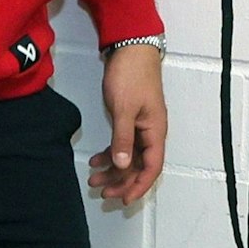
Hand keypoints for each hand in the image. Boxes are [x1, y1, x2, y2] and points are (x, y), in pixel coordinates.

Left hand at [88, 43, 165, 205]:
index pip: (152, 167)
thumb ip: (122, 138)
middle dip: (122, 181)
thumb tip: (122, 166)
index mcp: (155, 131)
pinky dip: (110, 154)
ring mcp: (140, 126)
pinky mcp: (130, 119)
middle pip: (140, 165)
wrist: (131, 48)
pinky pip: (123, 144)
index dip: (139, 185)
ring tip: (93, 179)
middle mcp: (151, 132)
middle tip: (102, 192)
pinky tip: (95, 159)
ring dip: (114, 169)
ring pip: (129, 156)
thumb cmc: (131, 77)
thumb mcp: (124, 109)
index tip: (124, 199)